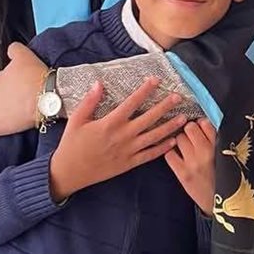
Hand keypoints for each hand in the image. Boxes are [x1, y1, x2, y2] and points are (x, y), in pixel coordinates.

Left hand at [0, 44, 47, 144]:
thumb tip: (10, 50)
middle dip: (6, 97)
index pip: (0, 80)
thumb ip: (14, 49)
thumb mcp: (25, 55)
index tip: (23, 84)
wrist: (46, 97)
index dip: (12, 82)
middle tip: (23, 97)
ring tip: (13, 113)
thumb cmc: (36, 76)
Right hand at [49, 80, 188, 198]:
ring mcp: (128, 151)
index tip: (156, 80)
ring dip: (170, 127)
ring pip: (154, 136)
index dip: (145, 90)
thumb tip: (99, 83)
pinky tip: (173, 141)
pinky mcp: (129, 163)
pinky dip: (162, 148)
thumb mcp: (77, 120)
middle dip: (165, 106)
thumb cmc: (72, 145)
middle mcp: (122, 136)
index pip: (132, 102)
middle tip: (178, 97)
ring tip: (183, 118)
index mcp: (110, 123)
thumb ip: (90, 101)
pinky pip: (149, 155)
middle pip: (148, 118)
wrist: (69, 173)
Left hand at [165, 119, 217, 213]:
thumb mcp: (225, 156)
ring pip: (179, 139)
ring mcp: (194, 163)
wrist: (218, 202)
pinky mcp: (183, 174)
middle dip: (189, 131)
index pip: (206, 123)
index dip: (200, 124)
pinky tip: (178, 159)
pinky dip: (171, 155)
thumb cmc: (221, 176)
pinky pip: (169, 154)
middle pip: (190, 127)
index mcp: (220, 146)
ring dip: (180, 142)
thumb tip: (202, 122)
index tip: (200, 129)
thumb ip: (217, 139)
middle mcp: (207, 152)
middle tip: (191, 139)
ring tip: (185, 150)